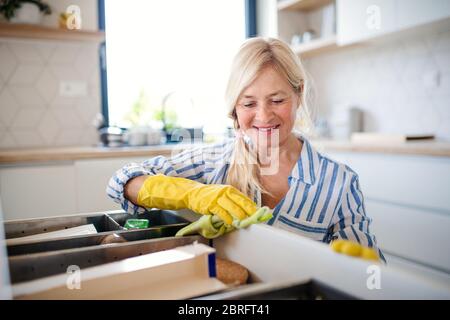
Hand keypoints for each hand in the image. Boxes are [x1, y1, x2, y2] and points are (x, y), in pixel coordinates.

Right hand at [136, 174, 256, 224]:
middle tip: (256, 220)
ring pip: (233, 208)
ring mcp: (218, 198)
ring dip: (240, 217)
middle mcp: (226, 192)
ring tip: (245, 223)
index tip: (262, 214)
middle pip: (242, 203)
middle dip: (250, 213)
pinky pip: (222, 213)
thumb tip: (247, 211)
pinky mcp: (211, 204)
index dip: (254, 207)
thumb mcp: (223, 195)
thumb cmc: (209, 196)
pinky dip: (228, 219)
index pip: (245, 199)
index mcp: (231, 190)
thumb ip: (233, 202)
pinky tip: (231, 223)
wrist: (192, 193)